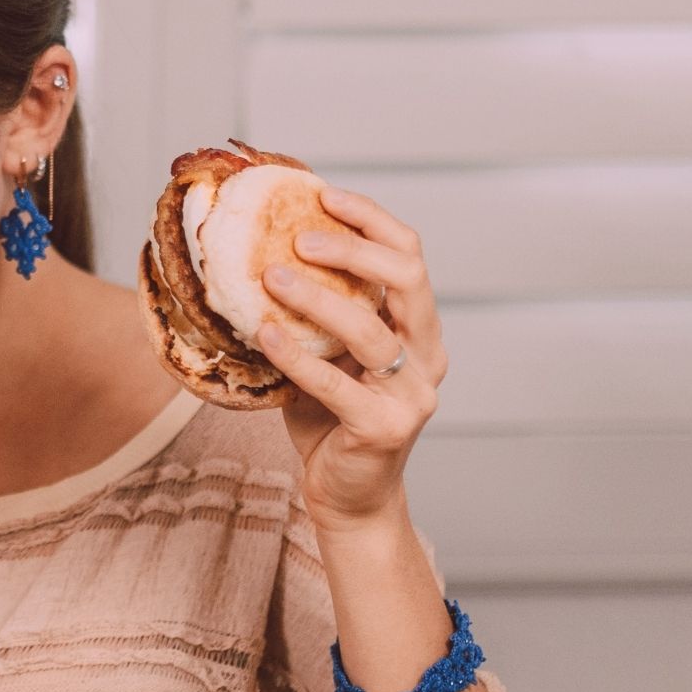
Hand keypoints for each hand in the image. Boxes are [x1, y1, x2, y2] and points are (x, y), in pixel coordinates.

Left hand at [253, 188, 448, 535]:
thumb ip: (321, 309)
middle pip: (407, 279)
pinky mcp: (384, 428)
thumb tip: (264, 245)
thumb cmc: (333, 416)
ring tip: (272, 278)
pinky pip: (335, 383)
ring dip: (318, 298)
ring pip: (371, 330)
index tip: (323, 196)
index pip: (410, 254)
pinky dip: (297, 355)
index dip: (371, 219)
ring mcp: (412, 393)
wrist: (349, 495)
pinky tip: (263, 332)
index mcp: (421, 327)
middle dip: (353, 249)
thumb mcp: (331, 351)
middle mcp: (428, 354)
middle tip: (299, 238)